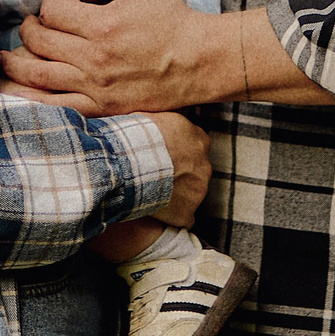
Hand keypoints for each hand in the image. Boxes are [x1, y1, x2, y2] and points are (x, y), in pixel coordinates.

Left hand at [0, 0, 225, 113]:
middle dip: (28, 29)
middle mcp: (94, 58)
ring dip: (15, 64)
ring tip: (4, 58)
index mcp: (101, 25)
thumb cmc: (170, 17)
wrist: (198, 61)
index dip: (50, 5)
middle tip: (30, 25)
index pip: (52, 12)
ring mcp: (96, 87)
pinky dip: (31, 100)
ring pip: (38, 75)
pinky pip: (57, 107)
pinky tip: (15, 94)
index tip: (59, 6)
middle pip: (40, 41)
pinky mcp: (102, 108)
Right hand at [143, 109, 209, 226]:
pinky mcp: (187, 211)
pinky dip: (173, 217)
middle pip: (197, 171)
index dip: (181, 152)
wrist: (130, 164)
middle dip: (182, 174)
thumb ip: (165, 124)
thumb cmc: (136, 137)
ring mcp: (199, 189)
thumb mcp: (154, 118)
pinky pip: (184, 218)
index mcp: (199, 139)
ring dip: (176, 195)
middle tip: (157, 176)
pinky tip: (157, 213)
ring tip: (152, 194)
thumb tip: (155, 122)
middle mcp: (204, 164)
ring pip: (192, 194)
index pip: (197, 146)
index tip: (167, 156)